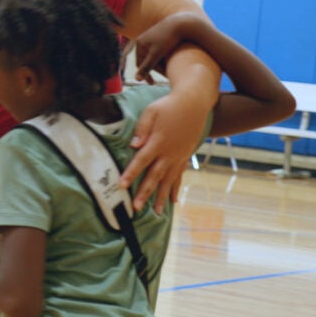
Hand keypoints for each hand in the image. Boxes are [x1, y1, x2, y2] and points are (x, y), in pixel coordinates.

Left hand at [120, 92, 204, 212]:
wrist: (194, 104)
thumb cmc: (168, 106)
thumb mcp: (151, 112)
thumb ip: (142, 129)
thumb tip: (133, 145)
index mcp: (158, 142)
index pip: (141, 160)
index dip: (131, 173)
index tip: (122, 185)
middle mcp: (169, 153)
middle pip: (154, 176)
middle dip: (145, 192)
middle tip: (136, 207)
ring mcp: (178, 157)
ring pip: (168, 180)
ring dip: (161, 196)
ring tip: (157, 212)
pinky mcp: (185, 157)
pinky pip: (179, 176)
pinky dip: (175, 189)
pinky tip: (173, 201)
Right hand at [132, 13, 194, 83]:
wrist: (182, 23)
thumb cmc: (168, 38)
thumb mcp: (156, 54)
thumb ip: (146, 67)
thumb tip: (137, 79)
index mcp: (139, 43)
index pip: (139, 63)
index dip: (146, 74)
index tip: (153, 83)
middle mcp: (143, 39)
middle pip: (146, 59)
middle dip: (154, 69)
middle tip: (165, 76)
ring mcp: (152, 37)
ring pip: (153, 55)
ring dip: (159, 63)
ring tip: (169, 68)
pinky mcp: (161, 36)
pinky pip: (159, 50)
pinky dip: (164, 57)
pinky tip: (171, 59)